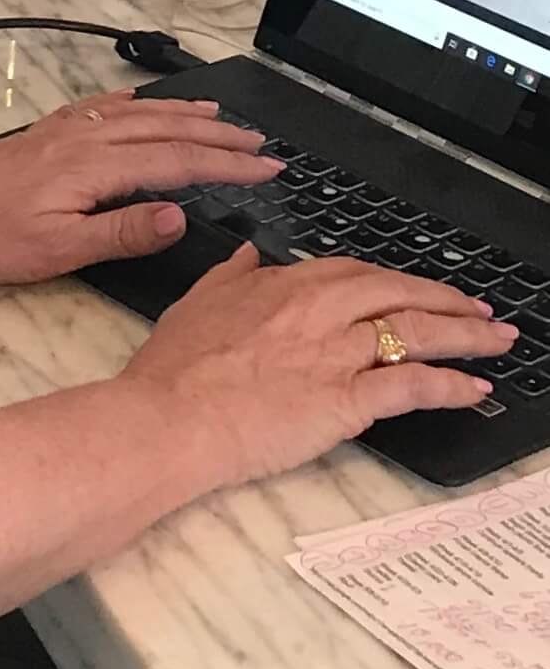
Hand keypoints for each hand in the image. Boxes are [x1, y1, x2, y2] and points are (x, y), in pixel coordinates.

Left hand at [0, 88, 282, 286]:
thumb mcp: (56, 250)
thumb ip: (121, 231)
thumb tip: (180, 214)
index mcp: (93, 167)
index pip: (177, 162)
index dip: (226, 164)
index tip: (268, 167)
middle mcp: (83, 139)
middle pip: (164, 129)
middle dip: (216, 134)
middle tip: (261, 143)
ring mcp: (62, 132)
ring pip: (137, 114)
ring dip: (183, 114)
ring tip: (220, 115)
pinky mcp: (44, 134)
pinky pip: (103, 108)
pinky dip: (135, 104)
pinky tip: (142, 104)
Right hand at [122, 243, 516, 486]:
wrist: (171, 415)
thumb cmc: (175, 368)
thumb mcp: (197, 301)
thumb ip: (232, 274)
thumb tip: (250, 253)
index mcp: (283, 285)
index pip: (354, 272)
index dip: (392, 280)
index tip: (412, 288)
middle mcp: (318, 310)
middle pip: (398, 292)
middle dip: (446, 299)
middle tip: (478, 309)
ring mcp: (335, 353)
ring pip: (416, 332)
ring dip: (465, 334)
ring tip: (496, 339)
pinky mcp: (347, 400)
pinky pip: (412, 387)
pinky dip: (450, 386)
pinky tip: (474, 389)